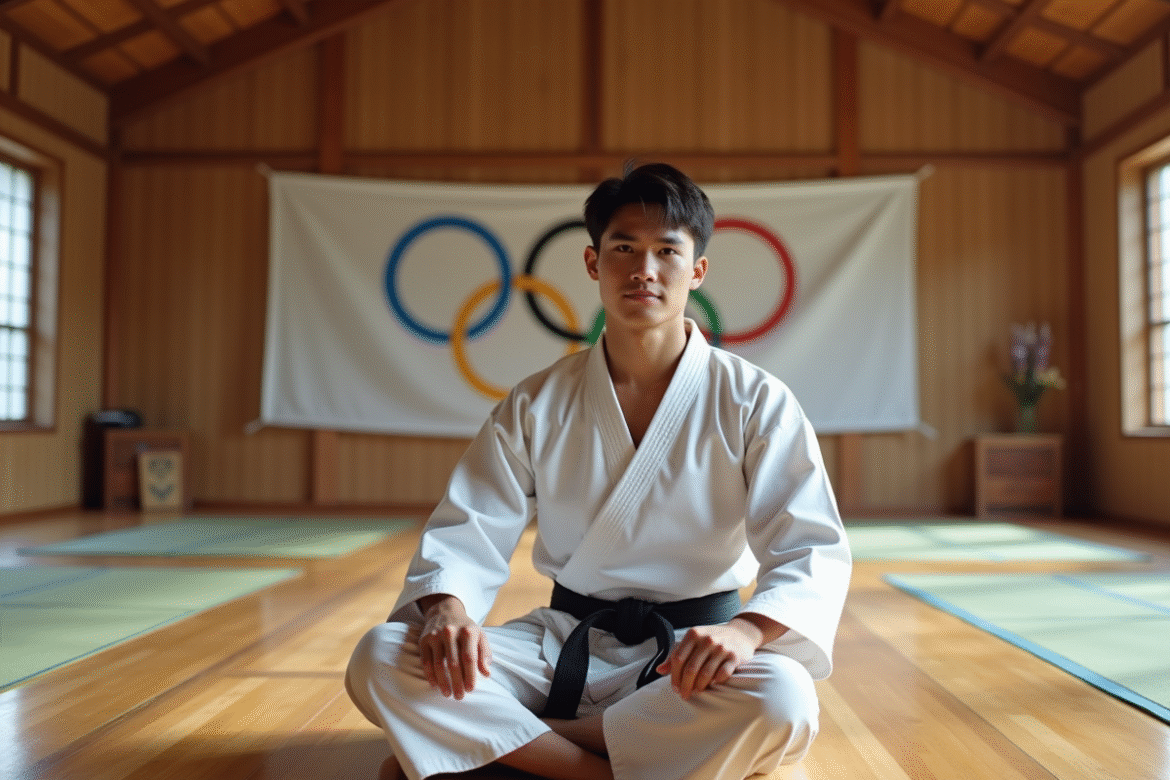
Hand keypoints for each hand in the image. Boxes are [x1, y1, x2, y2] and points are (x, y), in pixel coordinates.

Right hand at [416, 594, 491, 699]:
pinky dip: (430, 675)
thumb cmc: (466, 628)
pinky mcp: (424, 640)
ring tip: (447, 694)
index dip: (470, 675)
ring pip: (438, 664)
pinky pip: (426, 661)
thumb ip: (484, 653)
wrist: (445, 611)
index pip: (469, 657)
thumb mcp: (479, 636)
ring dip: (443, 682)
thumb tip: (486, 673)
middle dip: (457, 682)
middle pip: (454, 663)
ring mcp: (435, 636)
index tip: (470, 689)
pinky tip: (435, 685)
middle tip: (459, 696)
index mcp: (468, 631)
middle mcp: (450, 632)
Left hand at [655, 615, 777, 699]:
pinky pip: (723, 674)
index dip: (674, 676)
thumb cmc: (711, 639)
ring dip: (699, 687)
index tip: (675, 688)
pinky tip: (713, 685)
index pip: (678, 659)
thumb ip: (676, 654)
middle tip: (684, 695)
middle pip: (690, 669)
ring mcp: (721, 648)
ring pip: (705, 674)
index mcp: (693, 634)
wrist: (741, 633)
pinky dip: (716, 682)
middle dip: (685, 686)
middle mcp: (707, 640)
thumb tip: (659, 670)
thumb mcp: (693, 641)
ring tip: (696, 692)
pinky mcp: (734, 657)